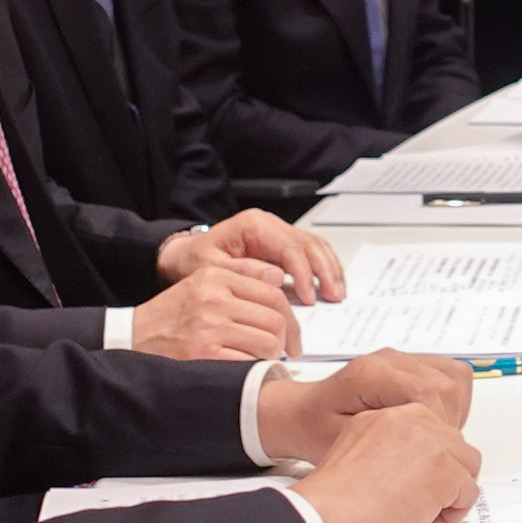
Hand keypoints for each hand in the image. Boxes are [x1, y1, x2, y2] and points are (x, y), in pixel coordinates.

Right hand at [125, 254, 303, 360]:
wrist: (132, 336)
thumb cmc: (170, 314)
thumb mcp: (202, 282)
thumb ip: (241, 278)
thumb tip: (280, 280)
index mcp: (217, 278)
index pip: (273, 294)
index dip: (291, 317)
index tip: (292, 332)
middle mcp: (214, 299)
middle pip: (275, 319)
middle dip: (286, 339)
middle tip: (283, 350)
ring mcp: (209, 327)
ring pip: (267, 342)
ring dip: (272, 355)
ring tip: (263, 359)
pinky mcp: (203, 354)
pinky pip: (248, 362)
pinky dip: (254, 368)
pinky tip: (248, 369)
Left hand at [163, 211, 345, 302]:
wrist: (183, 257)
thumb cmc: (193, 261)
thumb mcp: (210, 268)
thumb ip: (243, 271)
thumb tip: (277, 278)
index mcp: (253, 225)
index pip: (290, 247)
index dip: (304, 273)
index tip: (309, 297)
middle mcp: (269, 225)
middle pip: (309, 244)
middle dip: (325, 271)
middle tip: (334, 296)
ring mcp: (277, 234)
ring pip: (315, 247)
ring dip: (330, 270)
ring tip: (338, 294)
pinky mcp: (281, 247)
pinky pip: (310, 254)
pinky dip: (323, 269)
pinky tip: (329, 286)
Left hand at [285, 346, 473, 429]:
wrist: (302, 413)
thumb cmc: (315, 431)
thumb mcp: (343, 443)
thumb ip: (386, 437)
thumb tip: (433, 439)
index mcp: (371, 375)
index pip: (429, 391)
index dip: (439, 425)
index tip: (430, 451)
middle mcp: (390, 359)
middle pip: (449, 382)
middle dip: (449, 419)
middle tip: (431, 447)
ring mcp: (401, 358)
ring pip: (455, 376)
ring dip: (453, 409)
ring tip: (430, 435)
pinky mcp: (408, 364)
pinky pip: (449, 375)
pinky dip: (449, 401)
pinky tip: (429, 423)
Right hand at [291, 398, 486, 522]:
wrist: (322, 520)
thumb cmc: (331, 503)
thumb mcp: (357, 455)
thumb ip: (388, 451)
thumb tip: (416, 471)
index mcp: (387, 416)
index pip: (431, 432)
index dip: (425, 465)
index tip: (406, 487)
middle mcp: (411, 421)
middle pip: (454, 446)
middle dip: (442, 478)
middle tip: (413, 505)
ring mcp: (431, 444)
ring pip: (466, 468)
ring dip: (449, 495)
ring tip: (417, 515)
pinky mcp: (443, 472)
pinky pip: (468, 494)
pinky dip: (450, 516)